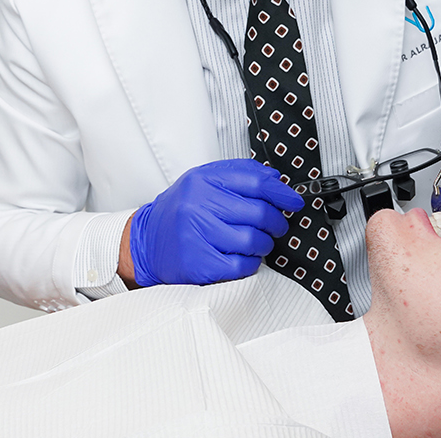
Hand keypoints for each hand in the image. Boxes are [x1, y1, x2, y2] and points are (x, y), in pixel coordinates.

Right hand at [129, 159, 304, 286]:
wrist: (147, 242)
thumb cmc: (181, 212)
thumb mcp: (203, 181)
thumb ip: (239, 175)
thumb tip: (275, 180)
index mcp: (202, 181)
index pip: (255, 182)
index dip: (281, 193)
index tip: (293, 201)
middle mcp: (197, 206)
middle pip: (259, 213)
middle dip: (276, 222)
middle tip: (275, 226)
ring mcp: (197, 236)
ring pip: (254, 241)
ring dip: (264, 245)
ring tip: (256, 243)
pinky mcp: (198, 264)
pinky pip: (242, 266)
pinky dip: (250, 263)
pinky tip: (242, 258)